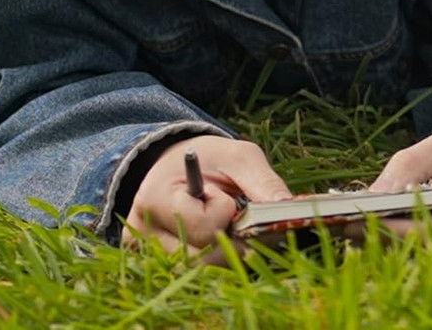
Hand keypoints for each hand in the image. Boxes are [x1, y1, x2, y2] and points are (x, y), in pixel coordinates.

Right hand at [124, 134, 292, 262]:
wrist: (179, 165)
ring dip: (227, 253)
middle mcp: (144, 232)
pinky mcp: (156, 266)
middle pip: (202, 258)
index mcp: (156, 197)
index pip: (200, 226)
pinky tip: (220, 241)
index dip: (223, 213)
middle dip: (232, 240)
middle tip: (236, 217)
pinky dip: (217, 261)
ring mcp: (147, 254)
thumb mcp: (239, 156)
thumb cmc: (210, 159)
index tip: (225, 196)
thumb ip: (262, 181)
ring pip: (202, 271)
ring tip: (227, 227)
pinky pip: (198, 275)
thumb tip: (288, 209)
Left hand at [355, 133, 431, 256]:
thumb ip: (411, 164)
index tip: (352, 218)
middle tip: (339, 225)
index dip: (387, 225)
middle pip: (415, 251)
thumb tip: (375, 193)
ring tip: (345, 229)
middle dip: (376, 237)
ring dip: (379, 245)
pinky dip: (390, 247)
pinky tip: (364, 234)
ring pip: (412, 261)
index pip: (426, 230)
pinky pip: (415, 262)